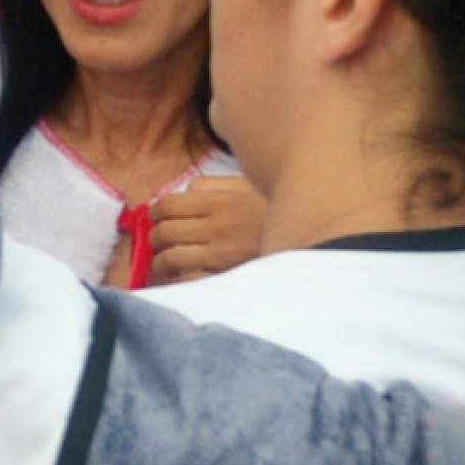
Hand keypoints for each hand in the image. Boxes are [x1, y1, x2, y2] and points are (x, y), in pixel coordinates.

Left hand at [147, 177, 265, 283]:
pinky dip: (177, 280)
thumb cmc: (275, 211)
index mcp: (220, 201)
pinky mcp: (227, 276)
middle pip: (164, 232)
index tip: (157, 218)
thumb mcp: (248, 185)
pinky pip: (188, 280)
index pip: (168, 206)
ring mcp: (221, 254)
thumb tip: (185, 192)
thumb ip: (215, 184)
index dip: (155, 213)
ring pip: (170, 259)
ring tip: (164, 264)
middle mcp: (217, 227)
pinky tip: (180, 279)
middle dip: (155, 238)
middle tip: (159, 242)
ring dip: (160, 263)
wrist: (309, 236)